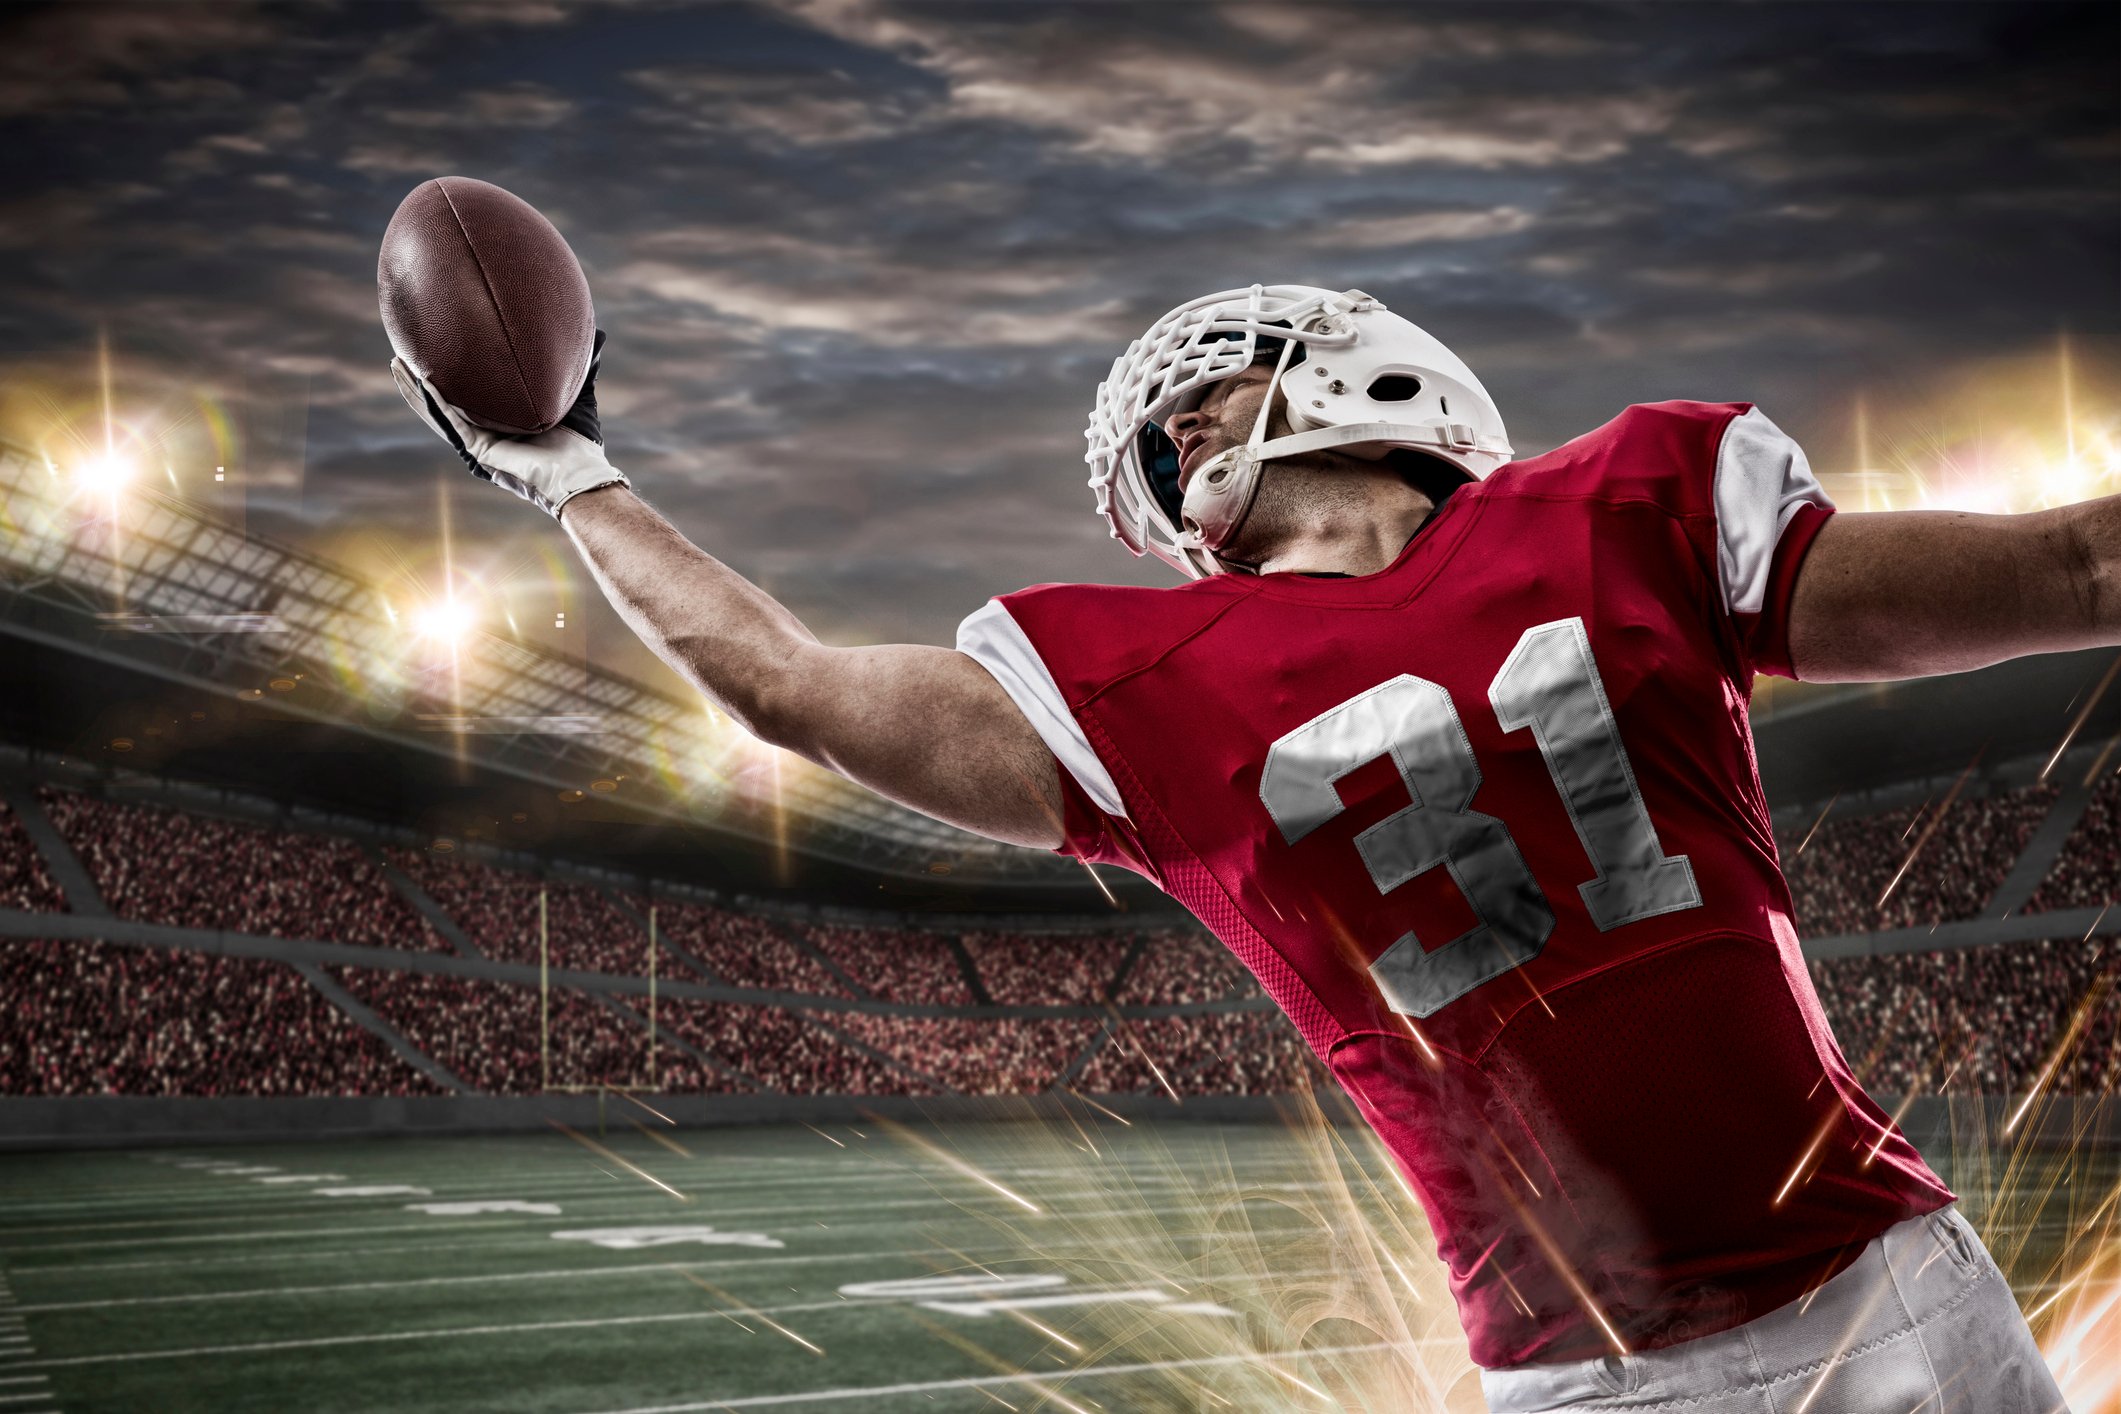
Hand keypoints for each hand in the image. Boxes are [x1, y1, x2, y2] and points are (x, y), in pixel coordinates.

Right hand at [391, 329, 628, 518]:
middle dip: (419, 379)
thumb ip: (577, 368)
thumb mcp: (574, 394)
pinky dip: (435, 401)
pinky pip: (452, 421)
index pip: (468, 394)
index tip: (435, 348)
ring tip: (396, 364)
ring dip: (415, 389)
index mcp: (502, 421)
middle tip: (400, 354)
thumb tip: (595, 333)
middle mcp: (486, 431)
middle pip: (443, 401)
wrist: (579, 473)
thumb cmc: (580, 441)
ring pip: (437, 411)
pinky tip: (421, 379)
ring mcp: (480, 443)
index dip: (450, 373)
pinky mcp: (480, 451)